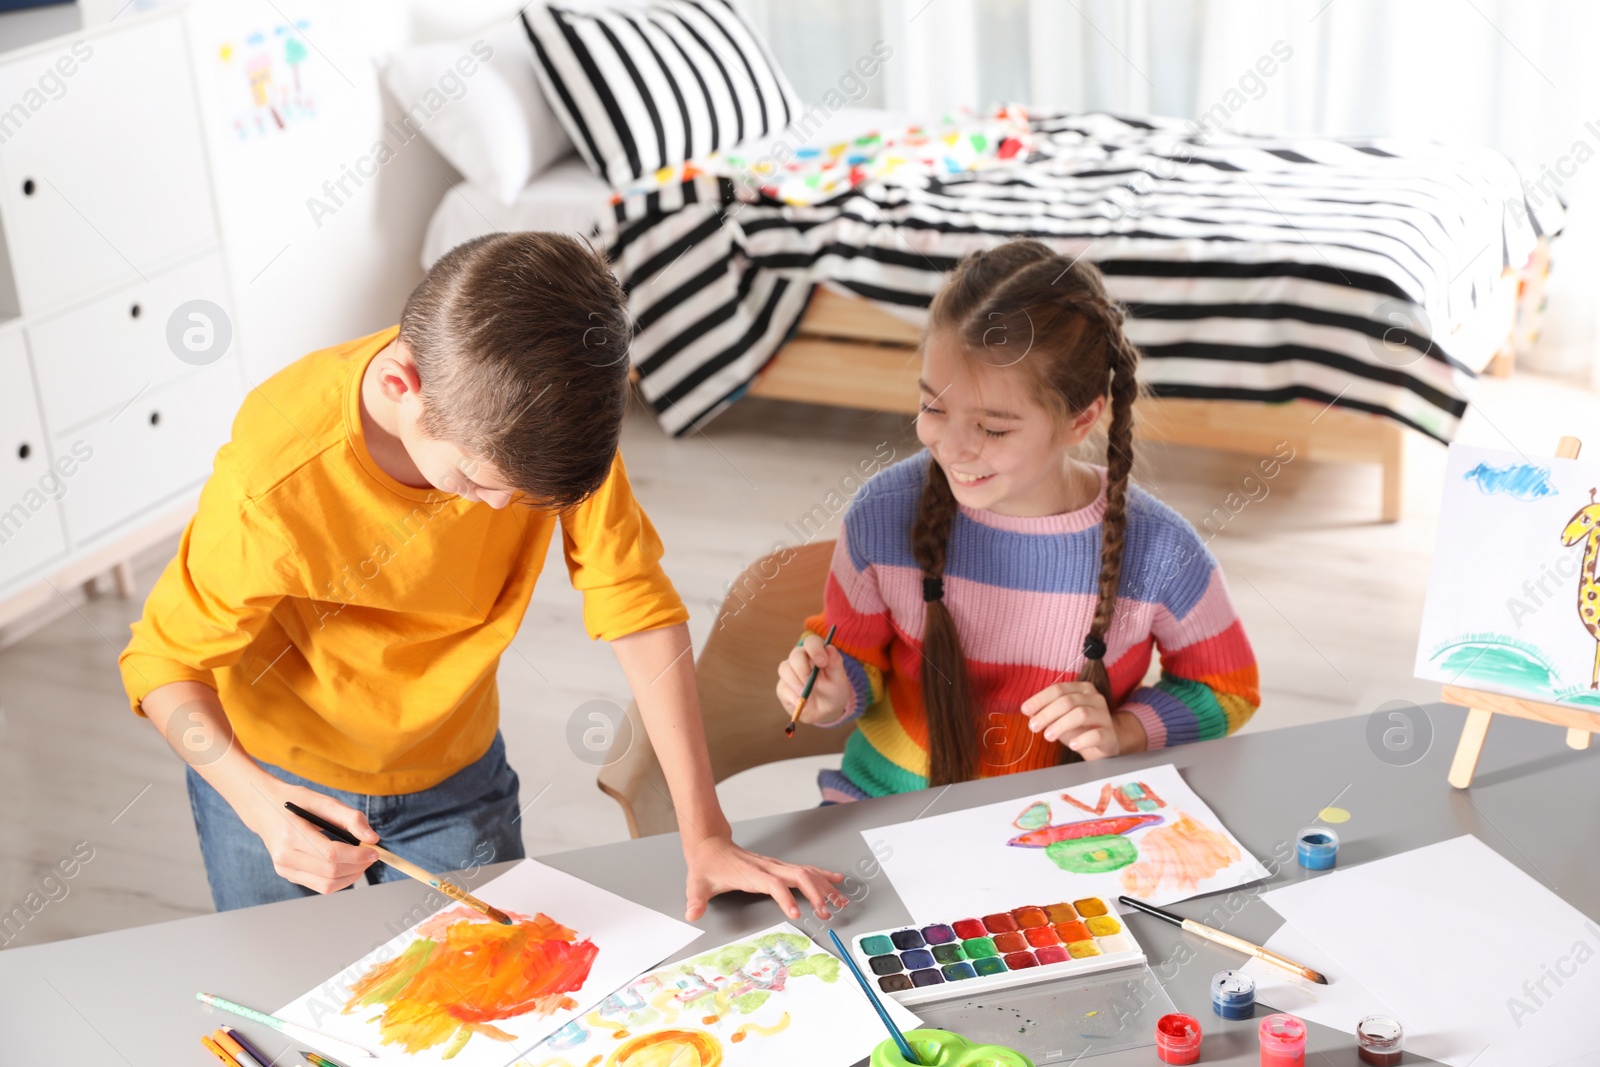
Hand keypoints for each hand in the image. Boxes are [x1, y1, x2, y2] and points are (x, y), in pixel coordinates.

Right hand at [237, 777, 380, 894]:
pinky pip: (320, 886)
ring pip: (327, 885)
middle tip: (371, 855)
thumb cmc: (296, 802)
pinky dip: (339, 879)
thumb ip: (351, 818)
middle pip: (330, 872)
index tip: (375, 851)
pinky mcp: (287, 875)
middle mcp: (284, 856)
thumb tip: (373, 839)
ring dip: (351, 876)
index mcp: (292, 834)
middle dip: (358, 866)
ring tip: (361, 861)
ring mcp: (284, 869)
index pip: (331, 854)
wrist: (265, 809)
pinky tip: (346, 865)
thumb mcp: (324, 801)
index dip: (357, 855)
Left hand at [682, 835, 848, 922]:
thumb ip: (696, 900)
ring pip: (807, 872)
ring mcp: (775, 865)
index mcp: (751, 874)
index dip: (785, 897)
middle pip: (799, 876)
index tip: (796, 913)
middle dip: (816, 893)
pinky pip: (805, 870)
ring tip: (841, 900)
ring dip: (824, 886)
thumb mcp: (697, 883)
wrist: (710, 845)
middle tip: (828, 911)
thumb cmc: (707, 865)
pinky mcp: (779, 866)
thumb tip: (691, 913)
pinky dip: (822, 875)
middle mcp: (768, 867)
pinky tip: (835, 880)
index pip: (773, 884)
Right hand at [775, 633, 849, 724]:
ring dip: (796, 683)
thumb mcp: (839, 679)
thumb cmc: (833, 691)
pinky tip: (801, 702)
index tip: (823, 662)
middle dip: (803, 670)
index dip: (815, 649)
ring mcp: (790, 672)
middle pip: (795, 655)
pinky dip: (792, 696)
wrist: (825, 711)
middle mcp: (800, 659)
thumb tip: (829, 648)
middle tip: (812, 683)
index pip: (811, 642)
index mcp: (816, 653)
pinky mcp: (783, 687)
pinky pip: (782, 688)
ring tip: (806, 696)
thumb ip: (836, 663)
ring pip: (784, 669)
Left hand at [1021, 681, 1144, 759]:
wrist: (1102, 745)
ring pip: (1081, 714)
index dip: (1040, 699)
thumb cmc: (1078, 728)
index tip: (1025, 710)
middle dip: (1047, 713)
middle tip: (1033, 727)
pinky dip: (1082, 739)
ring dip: (1060, 725)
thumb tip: (1030, 713)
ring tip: (1047, 736)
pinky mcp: (1110, 735)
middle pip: (1068, 701)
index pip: (1058, 689)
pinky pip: (1096, 735)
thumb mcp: (1059, 719)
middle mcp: (1095, 698)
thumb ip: (1046, 713)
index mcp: (1082, 689)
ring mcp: (1105, 716)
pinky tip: (1072, 745)